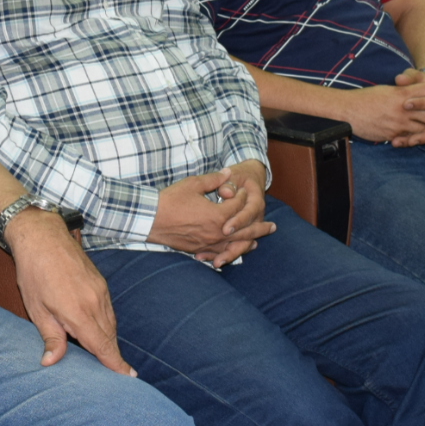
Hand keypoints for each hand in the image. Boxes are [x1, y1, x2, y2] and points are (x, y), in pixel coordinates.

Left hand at [4, 208, 134, 375]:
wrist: (43, 236)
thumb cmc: (34, 272)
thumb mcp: (36, 309)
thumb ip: (50, 337)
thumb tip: (51, 362)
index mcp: (78, 312)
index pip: (102, 346)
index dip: (115, 363)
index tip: (129, 377)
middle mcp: (95, 302)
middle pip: (109, 337)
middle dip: (112, 355)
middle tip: (116, 374)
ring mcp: (101, 290)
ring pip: (110, 323)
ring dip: (108, 339)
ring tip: (105, 355)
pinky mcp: (101, 282)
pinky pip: (108, 310)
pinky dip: (105, 323)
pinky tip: (96, 329)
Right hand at [147, 165, 274, 263]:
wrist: (151, 219)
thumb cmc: (171, 200)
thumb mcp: (193, 184)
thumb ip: (214, 179)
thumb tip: (228, 173)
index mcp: (218, 215)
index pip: (238, 206)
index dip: (241, 196)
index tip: (241, 190)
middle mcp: (217, 233)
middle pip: (244, 230)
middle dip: (259, 227)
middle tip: (273, 227)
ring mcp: (208, 244)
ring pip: (234, 245)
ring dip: (248, 242)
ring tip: (258, 241)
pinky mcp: (199, 249)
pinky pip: (219, 252)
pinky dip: (230, 251)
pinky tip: (234, 252)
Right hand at [342, 83, 424, 147]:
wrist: (348, 109)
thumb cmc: (365, 98)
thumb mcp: (387, 90)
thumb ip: (402, 91)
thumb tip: (412, 93)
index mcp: (403, 93)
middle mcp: (405, 107)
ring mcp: (400, 122)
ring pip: (424, 129)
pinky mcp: (393, 134)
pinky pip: (409, 138)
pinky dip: (418, 141)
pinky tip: (423, 142)